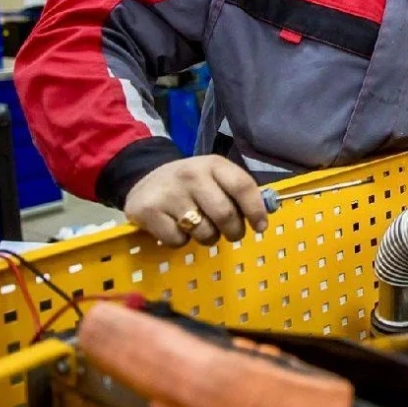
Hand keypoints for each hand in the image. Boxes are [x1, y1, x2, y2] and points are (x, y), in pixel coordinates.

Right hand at [123, 156, 268, 247]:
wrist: (144, 179)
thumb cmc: (190, 183)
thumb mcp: (214, 177)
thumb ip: (237, 192)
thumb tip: (263, 218)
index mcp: (213, 164)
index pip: (242, 186)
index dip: (255, 210)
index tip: (260, 227)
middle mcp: (191, 175)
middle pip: (225, 214)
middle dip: (234, 231)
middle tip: (232, 234)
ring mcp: (169, 193)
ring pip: (203, 231)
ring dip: (209, 238)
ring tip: (202, 228)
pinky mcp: (148, 211)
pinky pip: (178, 240)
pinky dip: (182, 241)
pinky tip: (176, 227)